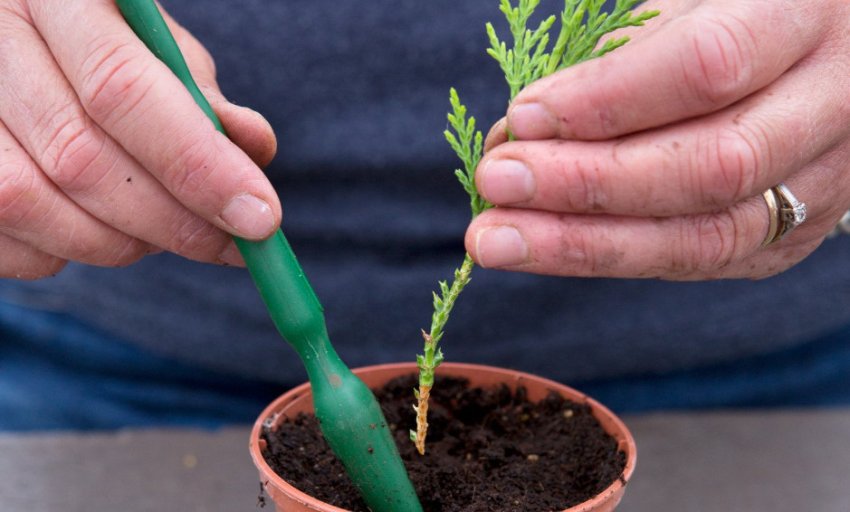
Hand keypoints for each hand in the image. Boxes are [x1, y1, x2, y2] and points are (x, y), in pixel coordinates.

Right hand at [0, 0, 278, 278]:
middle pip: (79, 157)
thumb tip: (255, 148)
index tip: (261, 219)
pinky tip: (101, 228)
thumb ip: (203, 100)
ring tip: (163, 232)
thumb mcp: (161, 54)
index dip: (198, 164)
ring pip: (33, 205)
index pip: (123, 90)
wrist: (28, 57)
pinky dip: (70, 255)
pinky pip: (8, 243)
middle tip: (231, 246)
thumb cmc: (109, 54)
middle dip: (173, 221)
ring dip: (121, 243)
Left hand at [465, 0, 849, 279]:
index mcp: (805, 17)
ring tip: (498, 240)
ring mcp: (822, 184)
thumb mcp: (682, 8)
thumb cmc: (728, 19)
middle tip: (496, 185)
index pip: (707, 67)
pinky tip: (547, 249)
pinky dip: (612, 257)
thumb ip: (610, 61)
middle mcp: (832, 106)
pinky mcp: (793, 236)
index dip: (607, 100)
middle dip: (587, 184)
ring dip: (585, 244)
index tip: (524, 117)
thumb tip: (514, 134)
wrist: (819, 66)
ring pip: (705, 235)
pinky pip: (698, 261)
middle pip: (711, 166)